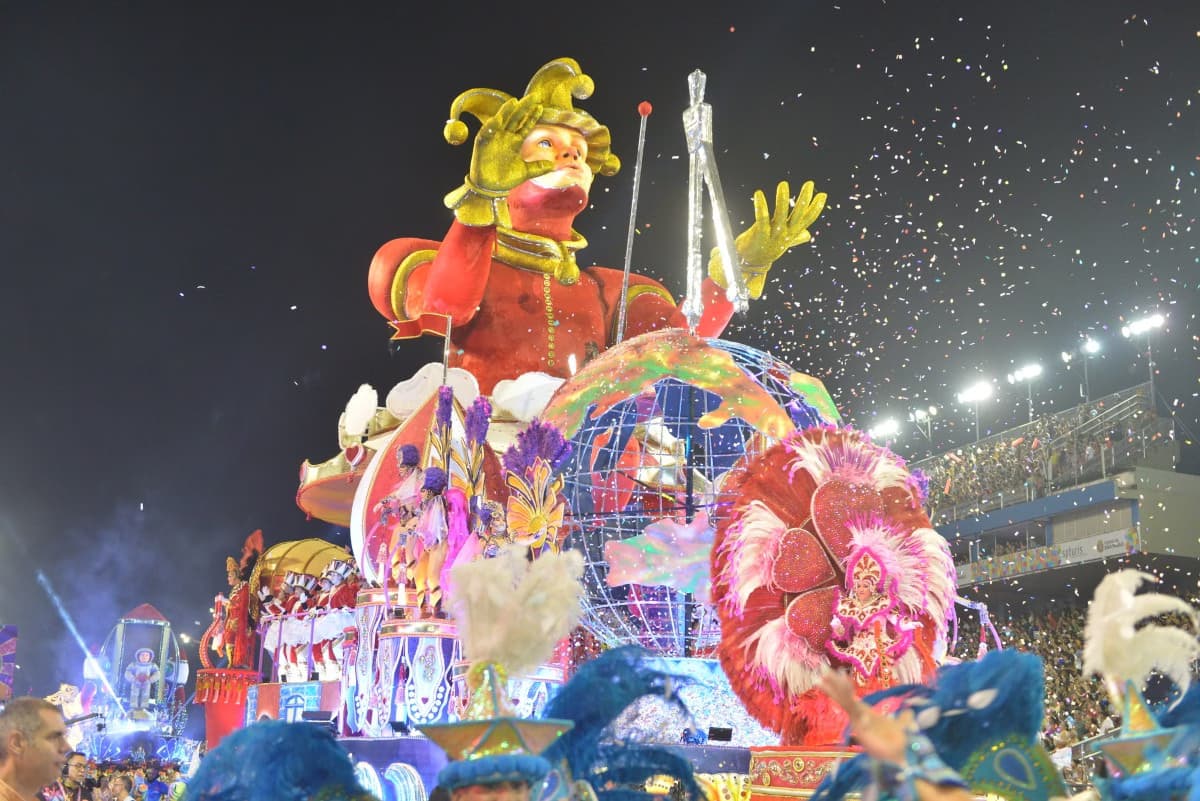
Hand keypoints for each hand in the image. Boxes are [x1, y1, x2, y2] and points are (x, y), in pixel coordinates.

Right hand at [469, 96, 555, 194]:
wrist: (490, 188)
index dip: (532, 116)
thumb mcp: (525, 172)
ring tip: (514, 102)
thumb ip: (538, 168)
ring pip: (501, 121)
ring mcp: (494, 138)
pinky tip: (497, 119)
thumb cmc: (506, 179)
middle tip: (533, 96)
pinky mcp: (482, 143)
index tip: (540, 106)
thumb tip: (553, 166)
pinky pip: (486, 132)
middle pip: (515, 118)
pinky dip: (491, 126)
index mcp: (515, 141)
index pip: (525, 125)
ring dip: (506, 112)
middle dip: (523, 107)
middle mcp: (505, 137)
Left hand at [710, 180, 826, 298]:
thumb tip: (808, 235)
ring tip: (783, 184)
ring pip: (780, 215)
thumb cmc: (767, 249)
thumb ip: (796, 237)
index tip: (823, 195)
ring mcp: (773, 235)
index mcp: (792, 234)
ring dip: (782, 199)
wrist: (750, 263)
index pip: (807, 220)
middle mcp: (785, 234)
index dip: (816, 208)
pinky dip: (760, 206)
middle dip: (804, 199)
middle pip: (797, 215)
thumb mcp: (784, 242)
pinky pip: (761, 218)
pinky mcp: (759, 234)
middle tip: (810, 184)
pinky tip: (758, 194)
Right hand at [818, 670, 907, 763]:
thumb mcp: (901, 725)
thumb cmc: (898, 743)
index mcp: (864, 713)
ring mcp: (858, 724)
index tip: (836, 671)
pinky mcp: (861, 732)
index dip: (842, 684)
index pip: (849, 695)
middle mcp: (858, 717)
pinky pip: (856, 716)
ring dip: (834, 691)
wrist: (902, 758)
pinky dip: (850, 705)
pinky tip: (846, 697)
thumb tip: (910, 712)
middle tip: (822, 669)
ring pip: (845, 703)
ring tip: (821, 680)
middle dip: (833, 683)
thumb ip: (903, 718)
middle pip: (843, 696)